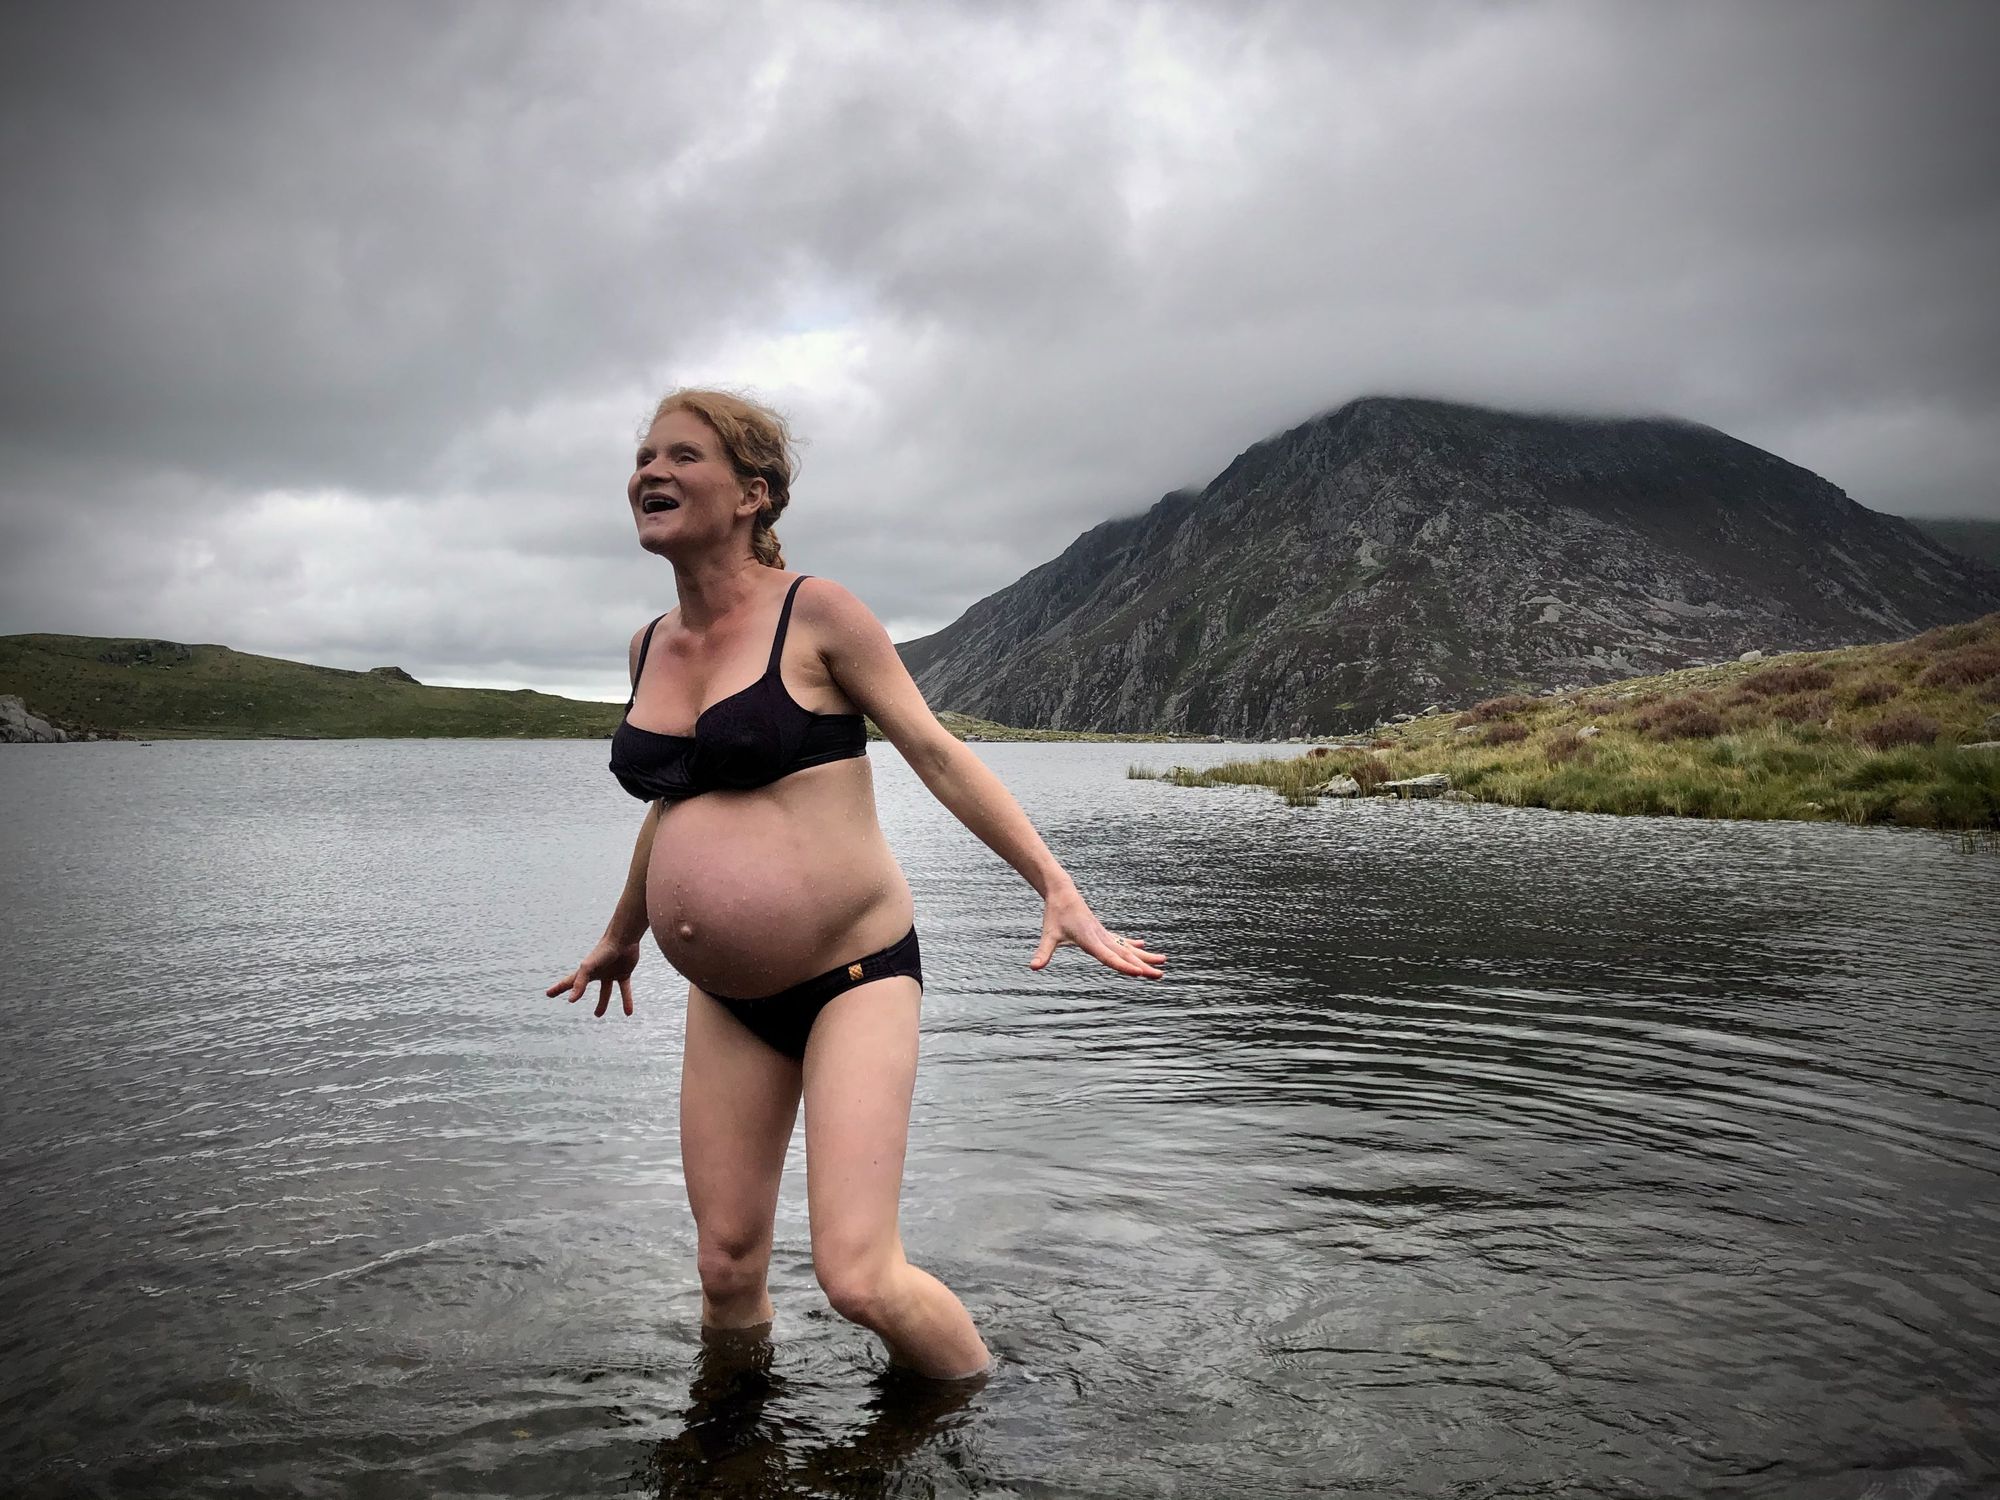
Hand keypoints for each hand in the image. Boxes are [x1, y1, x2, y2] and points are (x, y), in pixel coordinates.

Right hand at [546, 937, 643, 1016]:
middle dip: (576, 992)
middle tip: (570, 1001)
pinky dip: (627, 1000)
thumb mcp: (588, 967)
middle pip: (583, 986)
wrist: (623, 938)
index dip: (558, 989)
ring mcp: (610, 973)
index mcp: (585, 971)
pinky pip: (624, 989)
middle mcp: (597, 972)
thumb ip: (580, 983)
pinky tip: (628, 1013)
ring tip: (598, 1015)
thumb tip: (571, 1000)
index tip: (548, 994)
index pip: (568, 982)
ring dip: (603, 1003)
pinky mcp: (624, 973)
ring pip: (605, 991)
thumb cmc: (604, 950)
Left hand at [1029, 890, 1165, 978]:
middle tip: (1160, 976)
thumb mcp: (1048, 935)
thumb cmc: (1054, 914)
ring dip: (1145, 956)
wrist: (1062, 891)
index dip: (1124, 966)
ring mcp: (1103, 934)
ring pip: (1128, 948)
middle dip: (1144, 966)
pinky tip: (1143, 946)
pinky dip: (1132, 945)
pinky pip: (1121, 940)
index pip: (1109, 957)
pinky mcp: (1101, 931)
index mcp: (1090, 940)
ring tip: (1163, 963)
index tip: (1139, 974)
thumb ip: (1043, 952)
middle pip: (1126, 955)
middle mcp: (1101, 937)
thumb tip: (1033, 967)